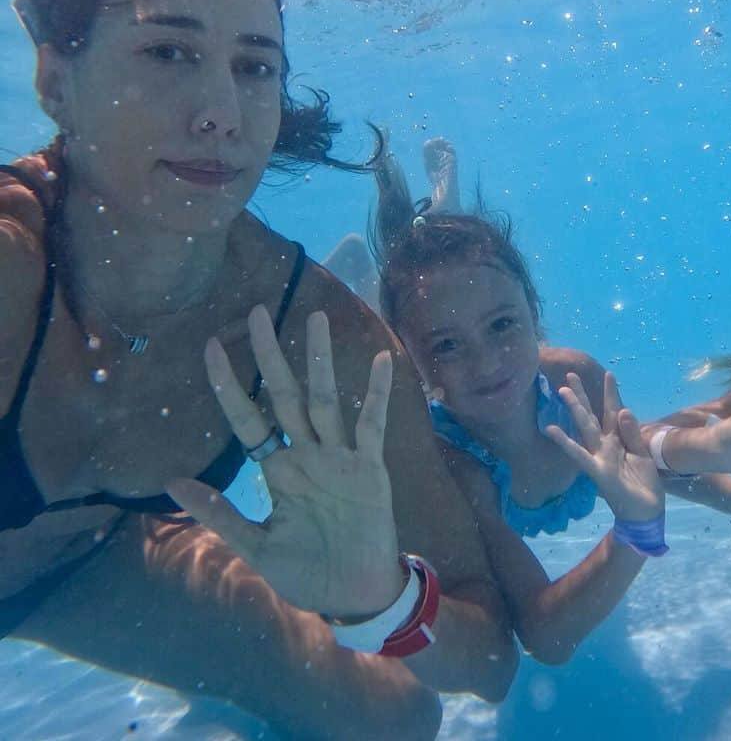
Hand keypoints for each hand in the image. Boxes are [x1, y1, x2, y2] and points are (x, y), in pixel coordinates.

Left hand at [169, 306, 403, 618]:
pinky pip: (371, 425)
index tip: (213, 345)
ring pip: (325, 400)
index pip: (248, 418)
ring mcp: (339, 458)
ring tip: (314, 317)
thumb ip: (220, 512)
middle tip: (257, 310)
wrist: (354, 595)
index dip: (230, 384)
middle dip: (270, 355)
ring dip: (319, 360)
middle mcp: (306, 455)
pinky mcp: (369, 469)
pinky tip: (382, 360)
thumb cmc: (306, 572)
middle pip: (285, 394)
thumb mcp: (256, 546)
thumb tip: (172, 481)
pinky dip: (377, 394)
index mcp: (278, 471)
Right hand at [545, 372, 663, 522]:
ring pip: (586, 428)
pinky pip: (580, 455)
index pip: (613, 411)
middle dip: (583, 396)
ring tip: (563, 391)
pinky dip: (566, 443)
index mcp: (618, 440)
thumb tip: (623, 410)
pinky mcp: (598, 471)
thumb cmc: (644, 483)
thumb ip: (632, 433)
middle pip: (593, 415)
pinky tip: (552, 431)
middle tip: (571, 375)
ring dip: (576, 409)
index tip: (609, 373)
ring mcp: (600, 457)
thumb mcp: (643, 454)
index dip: (611, 393)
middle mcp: (605, 445)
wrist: (646, 512)